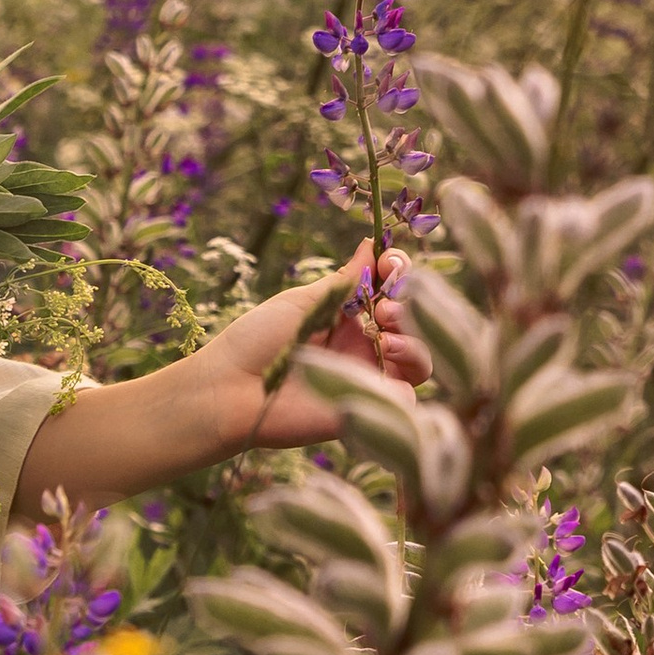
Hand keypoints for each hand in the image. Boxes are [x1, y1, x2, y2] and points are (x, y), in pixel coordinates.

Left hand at [197, 242, 430, 454]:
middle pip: (416, 322)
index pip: (394, 291)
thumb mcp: (303, 300)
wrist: (230, 389)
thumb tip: (371, 245)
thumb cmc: (255, 341)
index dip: (401, 273)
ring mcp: (369, 379)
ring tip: (384, 331)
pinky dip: (409, 370)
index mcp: (348, 318)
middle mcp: (363, 347)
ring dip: (415, 337)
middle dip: (411, 304)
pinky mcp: (370, 409)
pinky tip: (385, 353)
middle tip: (385, 304)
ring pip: (423, 358)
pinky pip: (411, 396)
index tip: (391, 262)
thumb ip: (344, 280)